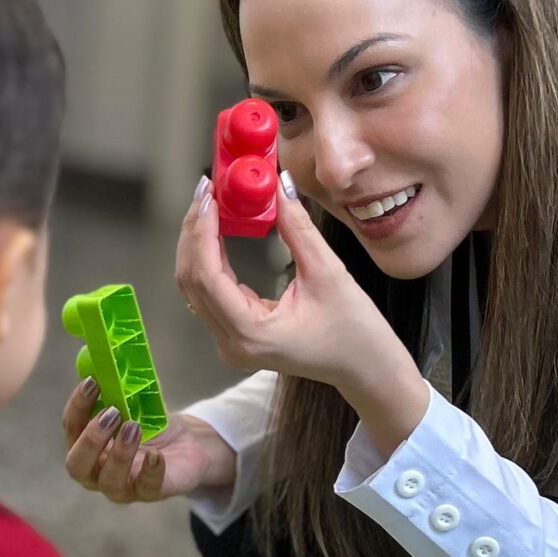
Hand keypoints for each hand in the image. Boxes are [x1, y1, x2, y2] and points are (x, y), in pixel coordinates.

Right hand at [61, 382, 232, 504]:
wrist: (187, 444)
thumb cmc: (151, 423)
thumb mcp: (134, 401)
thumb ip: (118, 386)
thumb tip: (108, 356)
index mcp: (86, 446)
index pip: (71, 428)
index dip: (78, 406)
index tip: (93, 383)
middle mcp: (97, 471)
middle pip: (77, 465)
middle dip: (91, 439)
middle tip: (111, 413)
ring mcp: (123, 487)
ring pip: (109, 482)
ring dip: (119, 453)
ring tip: (134, 426)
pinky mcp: (150, 492)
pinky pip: (146, 489)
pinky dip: (149, 471)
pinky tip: (156, 455)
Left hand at [175, 173, 429, 454]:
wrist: (365, 369)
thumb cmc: (355, 332)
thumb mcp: (329, 274)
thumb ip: (298, 229)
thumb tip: (278, 186)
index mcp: (251, 333)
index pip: (207, 275)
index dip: (203, 231)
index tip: (210, 195)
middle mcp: (232, 343)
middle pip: (192, 281)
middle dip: (194, 232)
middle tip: (206, 190)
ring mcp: (231, 343)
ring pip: (195, 288)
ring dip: (198, 244)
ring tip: (210, 204)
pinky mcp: (237, 336)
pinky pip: (210, 294)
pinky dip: (209, 260)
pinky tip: (217, 231)